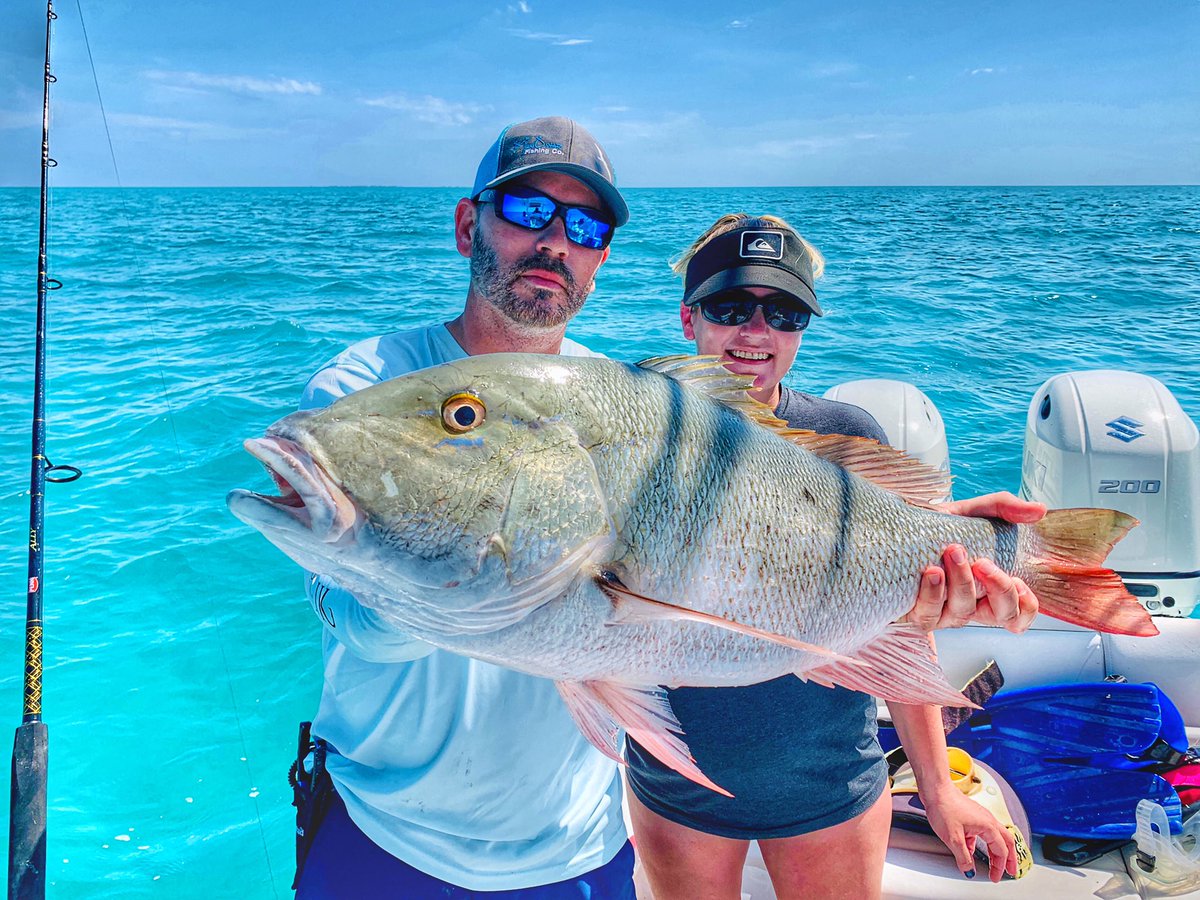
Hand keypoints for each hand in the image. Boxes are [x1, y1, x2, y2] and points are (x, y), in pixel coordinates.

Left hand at [905, 492, 1044, 633]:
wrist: (893, 529)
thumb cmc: (936, 527)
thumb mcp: (971, 512)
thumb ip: (1004, 508)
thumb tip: (1038, 510)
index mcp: (988, 588)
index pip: (1019, 614)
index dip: (1026, 606)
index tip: (1018, 580)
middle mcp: (969, 604)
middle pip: (1000, 616)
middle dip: (999, 589)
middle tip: (983, 561)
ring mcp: (942, 612)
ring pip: (963, 614)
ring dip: (962, 583)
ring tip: (953, 552)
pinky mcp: (915, 613)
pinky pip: (929, 615)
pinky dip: (933, 593)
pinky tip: (932, 572)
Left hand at [921, 782, 1018, 882]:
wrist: (935, 789)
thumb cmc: (944, 807)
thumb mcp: (953, 838)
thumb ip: (963, 857)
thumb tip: (969, 871)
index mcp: (988, 826)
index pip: (1001, 851)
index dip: (999, 867)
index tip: (995, 878)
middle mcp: (988, 820)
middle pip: (1006, 842)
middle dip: (1009, 858)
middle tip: (1010, 871)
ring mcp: (980, 816)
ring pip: (996, 836)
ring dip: (997, 851)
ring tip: (994, 863)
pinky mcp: (972, 815)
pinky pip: (982, 832)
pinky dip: (981, 843)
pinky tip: (971, 850)